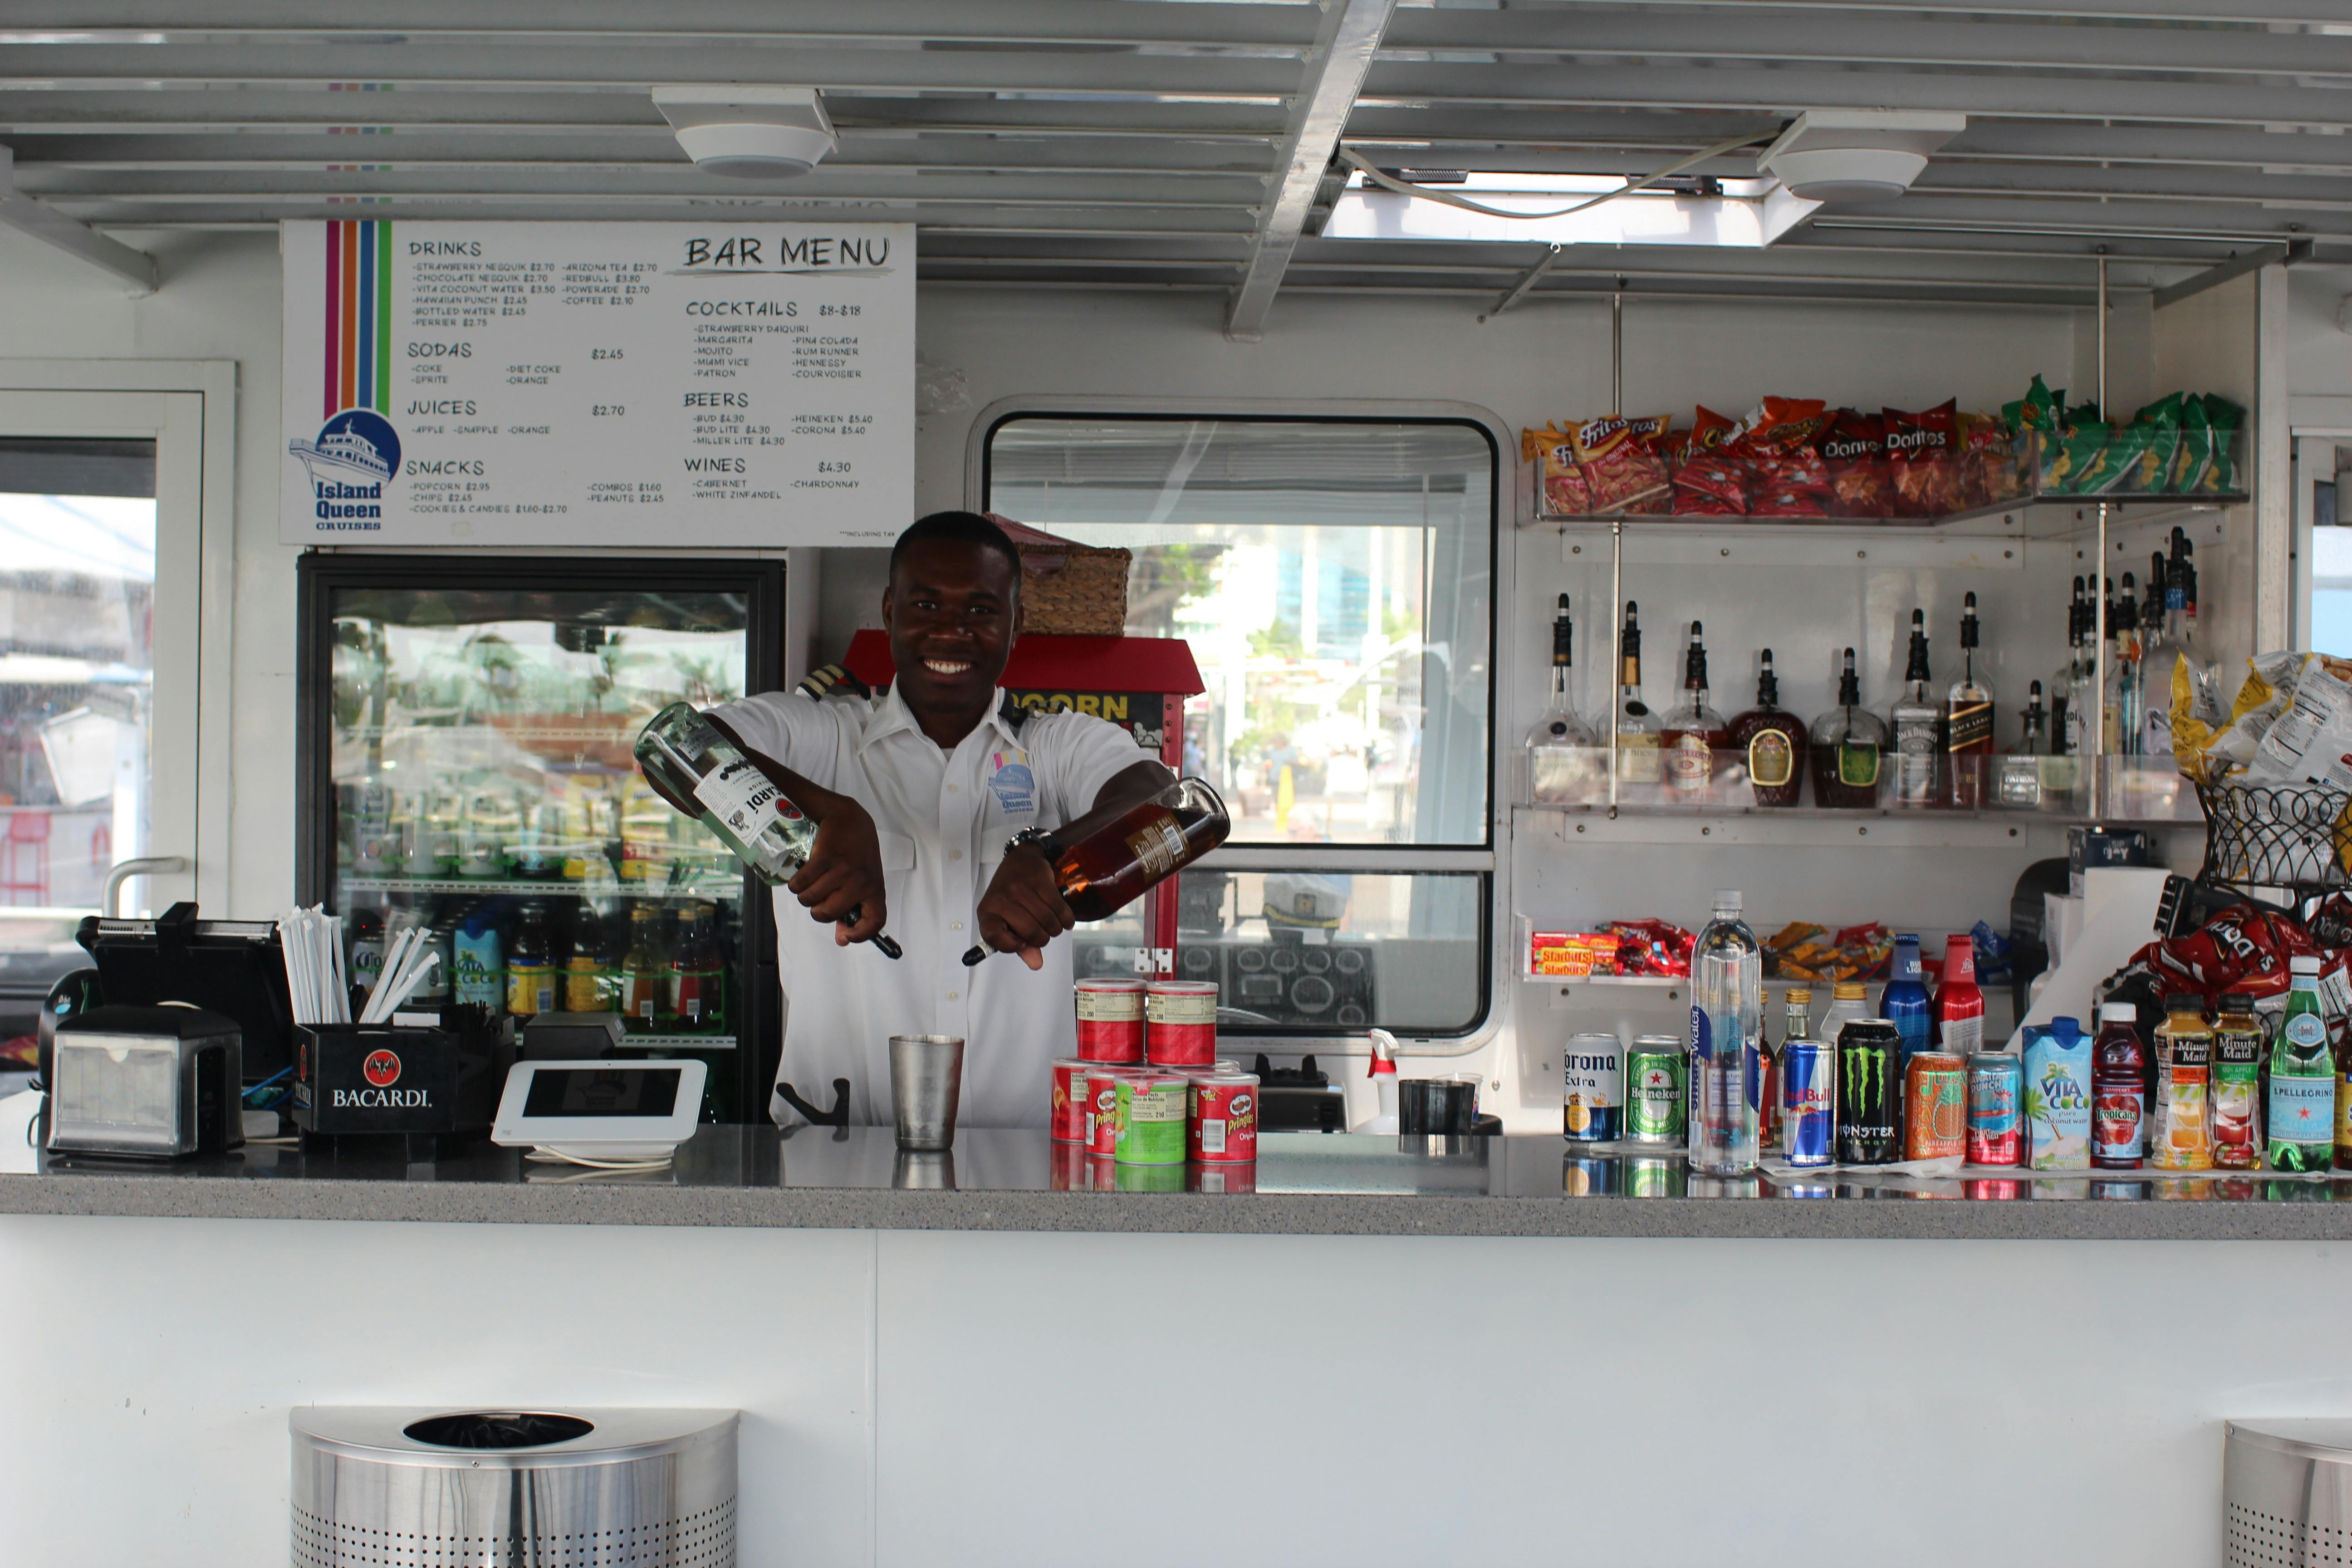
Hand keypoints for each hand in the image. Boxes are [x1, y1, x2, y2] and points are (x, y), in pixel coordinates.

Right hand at [787, 796, 887, 946]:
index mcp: (874, 889)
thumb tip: (842, 940)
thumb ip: (852, 910)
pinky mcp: (825, 857)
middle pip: (828, 914)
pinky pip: (801, 883)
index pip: (875, 921)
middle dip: (817, 911)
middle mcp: (861, 882)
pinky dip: (795, 884)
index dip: (861, 934)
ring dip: (804, 896)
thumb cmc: (856, 853)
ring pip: (811, 899)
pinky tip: (799, 878)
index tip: (845, 936)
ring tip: (809, 884)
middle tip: (817, 899)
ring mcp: (843, 870)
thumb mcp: (863, 880)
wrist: (849, 817)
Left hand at [975, 844, 1073, 970]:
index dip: (1010, 946)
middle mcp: (1001, 899)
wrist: (1020, 860)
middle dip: (1043, 939)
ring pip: (1048, 922)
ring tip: (1053, 925)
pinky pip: (1059, 909)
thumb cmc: (1011, 896)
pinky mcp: (1040, 880)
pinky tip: (1065, 920)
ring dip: (1056, 929)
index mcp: (987, 912)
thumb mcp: (1008, 920)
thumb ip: (1020, 946)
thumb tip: (1036, 964)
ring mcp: (1020, 888)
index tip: (1021, 944)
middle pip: (1031, 933)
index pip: (993, 938)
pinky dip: (1066, 919)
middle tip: (1043, 933)